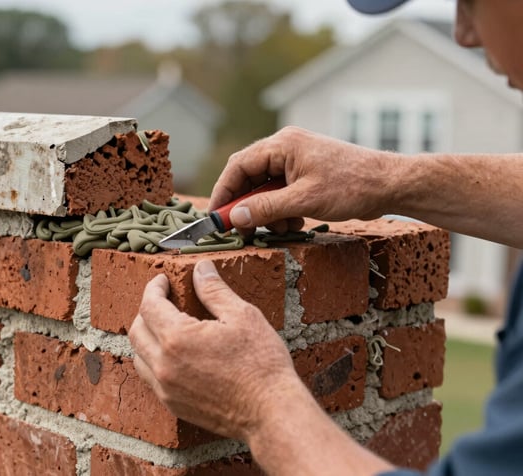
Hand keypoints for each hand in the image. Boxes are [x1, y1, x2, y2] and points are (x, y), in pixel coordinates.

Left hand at [128, 259, 302, 440]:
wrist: (271, 412)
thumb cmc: (261, 364)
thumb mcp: (242, 315)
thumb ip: (214, 290)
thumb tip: (201, 269)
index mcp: (178, 339)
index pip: (149, 306)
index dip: (154, 288)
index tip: (163, 281)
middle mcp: (164, 366)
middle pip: (136, 330)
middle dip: (147, 310)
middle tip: (165, 300)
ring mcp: (166, 389)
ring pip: (139, 357)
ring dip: (147, 337)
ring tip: (167, 326)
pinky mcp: (174, 406)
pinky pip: (150, 378)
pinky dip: (154, 361)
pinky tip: (174, 355)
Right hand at [209, 127, 398, 234]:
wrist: (390, 184)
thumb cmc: (352, 186)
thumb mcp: (304, 201)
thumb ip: (266, 208)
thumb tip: (235, 217)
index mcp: (282, 145)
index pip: (238, 167)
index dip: (223, 193)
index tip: (216, 218)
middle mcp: (286, 148)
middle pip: (249, 177)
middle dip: (246, 205)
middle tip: (243, 230)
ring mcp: (296, 160)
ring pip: (264, 188)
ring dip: (266, 211)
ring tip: (282, 226)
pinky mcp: (306, 173)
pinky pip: (281, 192)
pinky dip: (281, 210)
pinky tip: (295, 222)